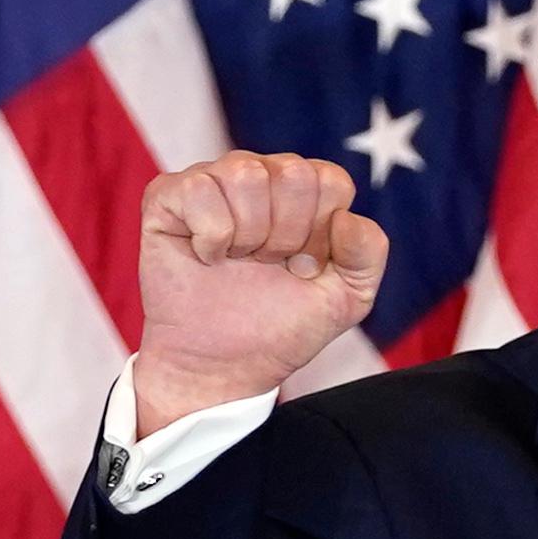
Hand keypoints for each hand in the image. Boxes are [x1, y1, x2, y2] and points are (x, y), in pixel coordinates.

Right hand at [133, 154, 385, 433]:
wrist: (223, 366)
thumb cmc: (281, 327)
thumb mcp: (347, 298)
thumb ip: (368, 253)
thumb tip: (346, 217)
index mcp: (304, 191)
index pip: (331, 180)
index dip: (321, 233)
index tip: (303, 267)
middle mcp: (260, 175)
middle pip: (292, 173)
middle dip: (286, 235)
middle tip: (267, 266)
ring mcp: (213, 180)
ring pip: (245, 173)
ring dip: (248, 234)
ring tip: (238, 261)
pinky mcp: (169, 195)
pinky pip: (199, 188)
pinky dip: (210, 236)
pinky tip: (207, 258)